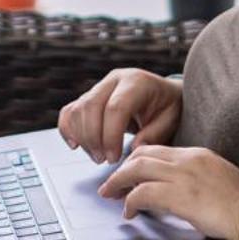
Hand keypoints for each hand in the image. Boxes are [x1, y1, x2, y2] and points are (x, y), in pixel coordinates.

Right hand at [58, 68, 182, 163]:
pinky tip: (75, 145)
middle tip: (103, 160)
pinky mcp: (88, 97)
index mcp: (136, 82)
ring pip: (78, 110)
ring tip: (97, 156)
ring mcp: (99, 87)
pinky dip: (68, 129)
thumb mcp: (170, 120)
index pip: (115, 107)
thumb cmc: (167, 108)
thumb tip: (134, 148)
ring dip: (82, 138)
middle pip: (91, 107)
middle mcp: (114, 80)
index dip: (110, 136)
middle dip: (93, 139)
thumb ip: (155, 134)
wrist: (163, 96)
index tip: (114, 158)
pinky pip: (69, 111)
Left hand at [96, 145, 238, 239]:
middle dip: (124, 168)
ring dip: (119, 182)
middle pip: (144, 154)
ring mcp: (184, 175)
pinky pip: (142, 193)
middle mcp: (190, 159)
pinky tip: (129, 212)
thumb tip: (185, 194)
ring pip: (136, 169)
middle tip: (113, 182)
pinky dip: (130, 202)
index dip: (140, 161)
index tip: (132, 172)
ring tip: (111, 194)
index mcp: (201, 155)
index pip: (161, 150)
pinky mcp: (178, 195)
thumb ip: (200, 181)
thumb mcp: (223, 183)